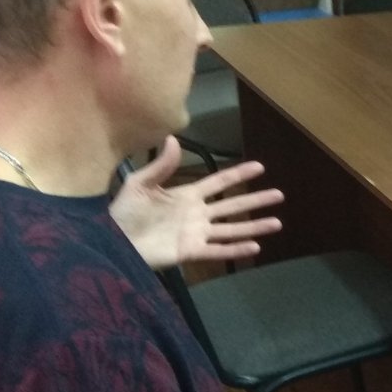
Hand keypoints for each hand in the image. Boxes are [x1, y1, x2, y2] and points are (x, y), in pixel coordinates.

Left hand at [110, 138, 283, 270]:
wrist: (112, 241)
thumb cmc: (123, 213)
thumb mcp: (140, 184)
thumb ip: (161, 166)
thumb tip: (174, 139)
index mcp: (186, 195)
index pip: (218, 182)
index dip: (239, 175)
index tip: (260, 167)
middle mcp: (197, 214)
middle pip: (233, 206)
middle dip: (256, 200)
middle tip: (279, 195)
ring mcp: (196, 234)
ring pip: (232, 229)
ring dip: (255, 226)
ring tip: (277, 223)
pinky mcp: (191, 252)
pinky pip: (218, 250)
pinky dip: (236, 249)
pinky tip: (255, 247)